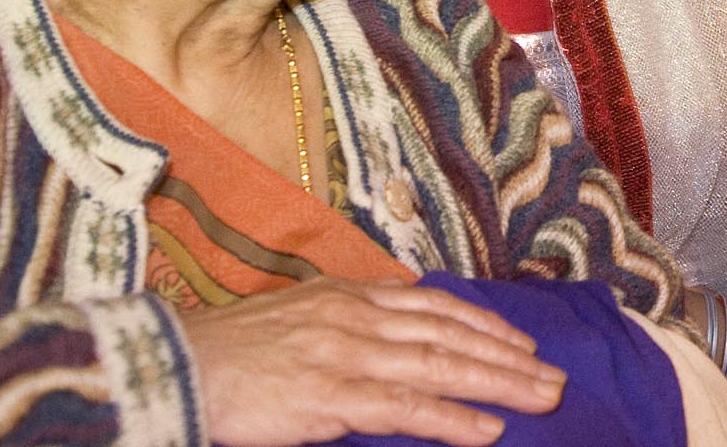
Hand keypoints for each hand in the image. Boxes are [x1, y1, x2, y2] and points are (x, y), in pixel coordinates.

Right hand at [185, 276, 567, 445]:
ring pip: (439, 367)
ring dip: (497, 384)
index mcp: (347, 295)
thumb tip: (398, 299)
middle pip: (448, 334)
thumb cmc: (228, 349)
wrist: (172, 364)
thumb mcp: (296, 312)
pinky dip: (451, 419)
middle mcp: (355, 317)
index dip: (482, 323)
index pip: (432, 305)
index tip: (521, 341)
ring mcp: (344, 355)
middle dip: (506, 356)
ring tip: (541, 401)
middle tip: (554, 378)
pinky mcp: (329, 397)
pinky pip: (404, 408)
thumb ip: (348, 310)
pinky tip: (486, 431)